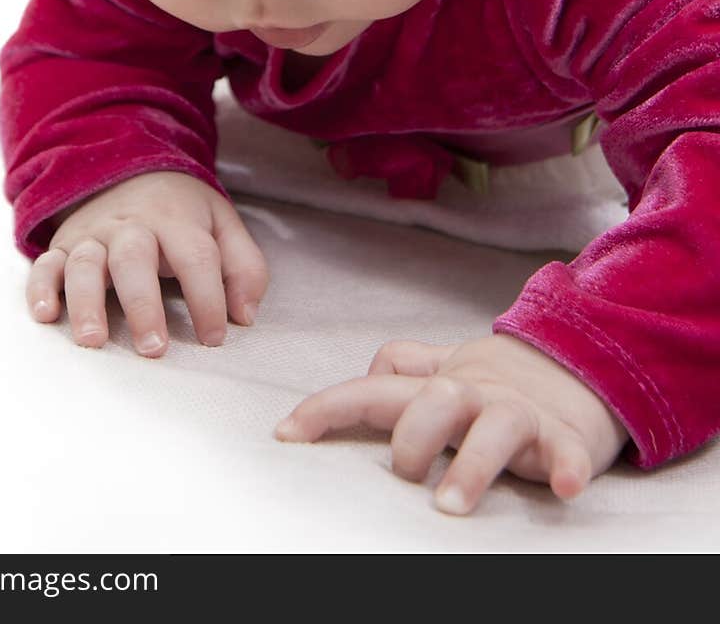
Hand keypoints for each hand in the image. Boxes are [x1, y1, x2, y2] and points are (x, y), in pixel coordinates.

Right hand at [25, 171, 269, 357]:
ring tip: (93, 341)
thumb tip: (245, 316)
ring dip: (87, 302)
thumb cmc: (180, 211)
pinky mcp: (62, 247)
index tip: (214, 338)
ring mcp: (92, 235)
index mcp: (175, 219)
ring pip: (84, 264)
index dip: (207, 298)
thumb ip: (243, 266)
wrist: (128, 169)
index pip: (195, 256)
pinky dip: (40, 289)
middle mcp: (130, 225)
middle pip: (134, 259)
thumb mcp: (221, 223)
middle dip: (142, 305)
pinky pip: (44, 265)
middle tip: (153, 348)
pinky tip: (46, 315)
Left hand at [274, 332, 629, 514]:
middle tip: (404, 476)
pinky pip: (568, 450)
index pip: (373, 390)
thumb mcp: (447, 368)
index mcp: (437, 384)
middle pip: (435, 400)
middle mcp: (473, 393)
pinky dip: (568, 466)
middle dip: (412, 437)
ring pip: (496, 426)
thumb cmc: (499, 380)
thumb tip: (365, 372)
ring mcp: (520, 412)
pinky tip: (564, 486)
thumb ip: (406, 367)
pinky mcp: (565, 435)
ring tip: (450, 505)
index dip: (328, 408)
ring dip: (473, 465)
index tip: (286, 435)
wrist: (582, 363)